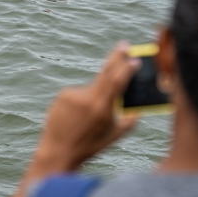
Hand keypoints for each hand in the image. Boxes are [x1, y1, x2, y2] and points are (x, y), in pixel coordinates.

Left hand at [32, 42, 138, 173]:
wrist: (58, 151)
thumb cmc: (90, 146)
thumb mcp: (115, 136)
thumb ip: (130, 119)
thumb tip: (139, 104)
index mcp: (102, 108)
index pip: (117, 81)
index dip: (126, 68)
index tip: (135, 59)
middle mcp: (87, 98)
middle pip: (105, 72)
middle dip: (117, 57)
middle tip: (125, 45)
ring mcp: (73, 94)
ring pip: (92, 88)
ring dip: (95, 97)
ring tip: (86, 119)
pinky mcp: (63, 94)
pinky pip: (79, 93)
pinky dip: (82, 101)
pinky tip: (76, 117)